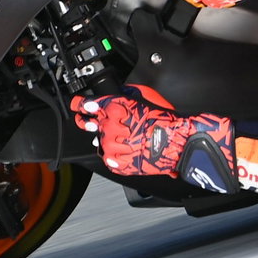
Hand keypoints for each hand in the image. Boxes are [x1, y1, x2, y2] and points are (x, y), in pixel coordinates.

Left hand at [71, 85, 235, 188]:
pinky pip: (108, 158)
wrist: (179, 144)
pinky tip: (127, 148)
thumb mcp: (146, 97)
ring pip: (98, 141)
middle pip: (88, 124)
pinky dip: (115, 153)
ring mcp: (112, 148)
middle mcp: (109, 127)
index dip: (80, 104)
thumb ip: (126, 95)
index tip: (78, 104)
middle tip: (94, 121)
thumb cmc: (167, 120)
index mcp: (115, 107)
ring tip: (124, 137)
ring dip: (105, 138)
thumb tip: (118, 93)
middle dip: (90, 121)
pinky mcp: (118, 164)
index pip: (86, 105)